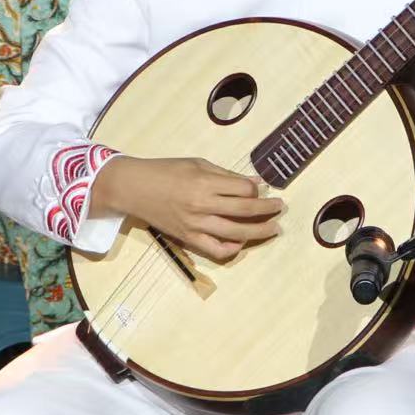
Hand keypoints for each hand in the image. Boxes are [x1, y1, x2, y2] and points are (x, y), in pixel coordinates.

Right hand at [93, 156, 284, 261]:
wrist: (134, 188)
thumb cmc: (166, 170)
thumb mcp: (197, 163)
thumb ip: (226, 175)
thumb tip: (255, 182)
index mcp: (205, 182)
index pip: (243, 189)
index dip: (257, 189)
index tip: (262, 188)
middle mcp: (202, 205)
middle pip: (245, 210)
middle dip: (268, 209)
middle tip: (281, 208)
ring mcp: (195, 224)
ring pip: (235, 233)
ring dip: (259, 231)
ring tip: (273, 228)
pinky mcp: (188, 238)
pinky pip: (215, 250)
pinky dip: (232, 249)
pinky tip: (242, 242)